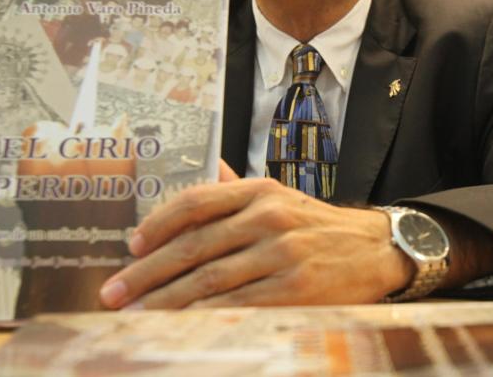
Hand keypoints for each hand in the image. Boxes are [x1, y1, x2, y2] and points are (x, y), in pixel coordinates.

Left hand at [97, 172, 412, 309]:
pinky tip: (179, 326)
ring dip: (164, 301)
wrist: (378, 250)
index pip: (195, 202)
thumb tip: (206, 165)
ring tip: (135, 315)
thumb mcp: (282, 197)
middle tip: (114, 292)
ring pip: (208, 279)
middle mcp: (268, 217)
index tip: (130, 246)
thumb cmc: (321, 228)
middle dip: (146, 273)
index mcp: (260, 191)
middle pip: (193, 245)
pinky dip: (201, 318)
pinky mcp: (294, 288)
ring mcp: (282, 253)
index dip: (156, 224)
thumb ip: (239, 188)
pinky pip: (236, 305)